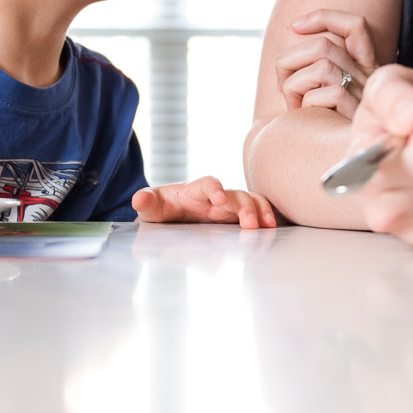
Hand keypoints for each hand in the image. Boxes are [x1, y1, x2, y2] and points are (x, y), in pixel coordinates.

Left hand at [133, 177, 279, 228]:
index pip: (207, 183)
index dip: (215, 190)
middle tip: (250, 225)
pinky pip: (255, 213)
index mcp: (193, 191)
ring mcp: (227, 208)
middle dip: (245, 207)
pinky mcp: (234, 219)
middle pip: (235, 195)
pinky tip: (272, 229)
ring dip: (260, 211)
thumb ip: (146, 202)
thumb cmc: (160, 210)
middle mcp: (214, 197)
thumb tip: (140, 198)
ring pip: (250, 202)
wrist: (168, 217)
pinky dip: (265, 217)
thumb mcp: (150, 208)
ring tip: (267, 226)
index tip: (219, 201)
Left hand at [277, 10, 376, 118]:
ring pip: (321, 68)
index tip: (295, 26)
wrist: (345, 165)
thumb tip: (284, 56)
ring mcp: (363, 96)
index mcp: (363, 66)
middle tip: (281, 84)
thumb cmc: (326, 122)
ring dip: (293, 85)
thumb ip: (314, 69)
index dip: (323, 17)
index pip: (355, 25)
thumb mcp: (324, 91)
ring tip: (292, 103)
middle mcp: (367, 77)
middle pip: (323, 45)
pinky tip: (304, 115)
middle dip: (289, 60)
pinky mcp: (356, 115)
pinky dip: (305, 105)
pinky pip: (325, 96)